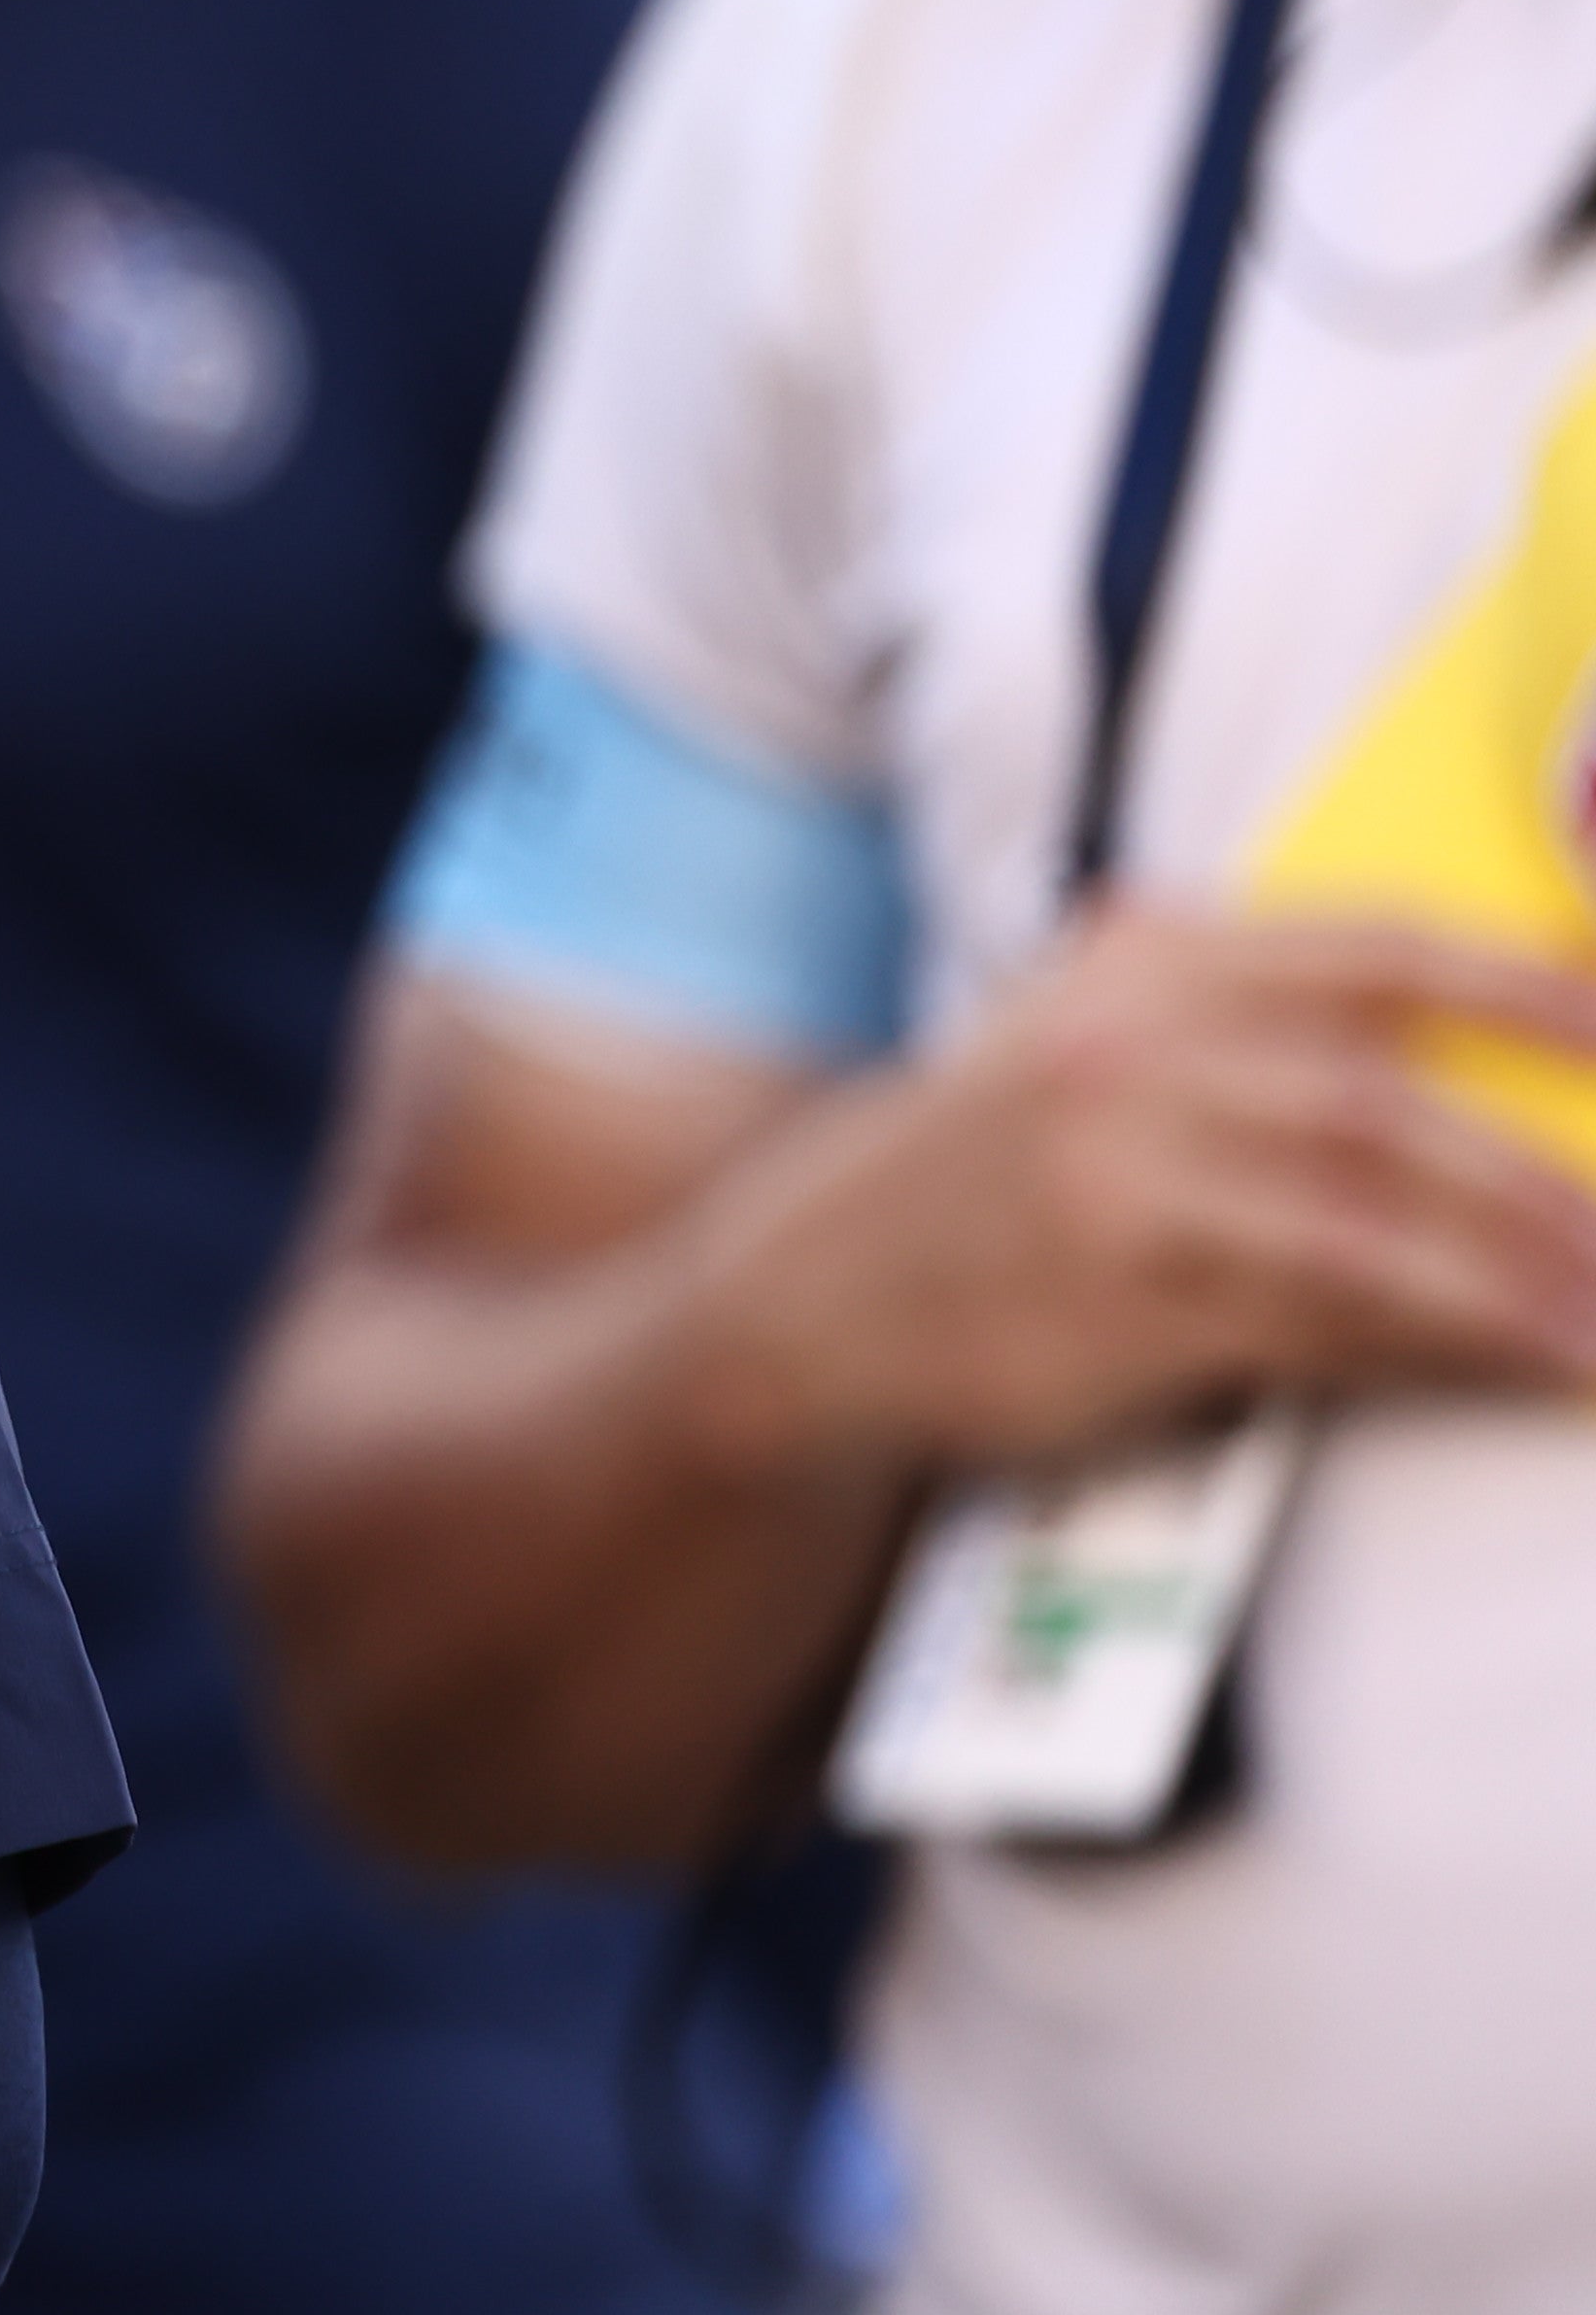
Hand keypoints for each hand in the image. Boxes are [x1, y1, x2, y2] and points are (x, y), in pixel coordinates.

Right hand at [700, 905, 1595, 1472]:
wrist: (793, 1301)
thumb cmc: (971, 1179)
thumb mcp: (1060, 1035)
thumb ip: (1188, 979)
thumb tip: (1398, 972)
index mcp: (1132, 975)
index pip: (1365, 950)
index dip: (1518, 977)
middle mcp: (1122, 1059)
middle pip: (1386, 1103)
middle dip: (1542, 1172)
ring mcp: (1115, 1181)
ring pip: (1371, 1220)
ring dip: (1521, 1276)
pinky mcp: (1119, 1302)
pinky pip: (1325, 1322)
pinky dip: (1449, 1345)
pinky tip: (1528, 1364)